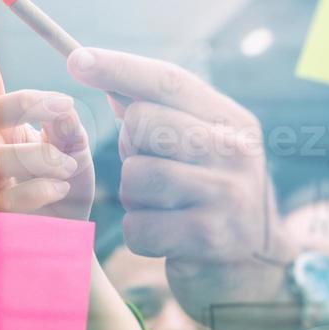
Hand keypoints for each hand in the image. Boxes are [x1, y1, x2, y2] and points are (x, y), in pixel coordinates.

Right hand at [0, 20, 93, 218]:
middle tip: (60, 107)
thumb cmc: (65, 199)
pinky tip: (61, 189)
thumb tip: (60, 107)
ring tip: (69, 167)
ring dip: (40, 156)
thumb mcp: (74, 153)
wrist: (66, 252)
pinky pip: (6, 198)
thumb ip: (66, 127)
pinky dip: (40, 188)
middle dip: (17, 105)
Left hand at [67, 48, 295, 321]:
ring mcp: (226, 194)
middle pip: (142, 123)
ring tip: (161, 206)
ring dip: (134, 197)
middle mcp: (235, 150)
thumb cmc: (207, 197)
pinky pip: (137, 226)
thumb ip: (157, 109)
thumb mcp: (199, 147)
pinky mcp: (209, 238)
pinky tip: (165, 236)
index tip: (76, 58)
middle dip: (130, 148)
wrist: (253, 271)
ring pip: (136, 176)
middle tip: (153, 168)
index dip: (118, 67)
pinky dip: (140, 234)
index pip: (168, 81)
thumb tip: (94, 65)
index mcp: (230, 119)